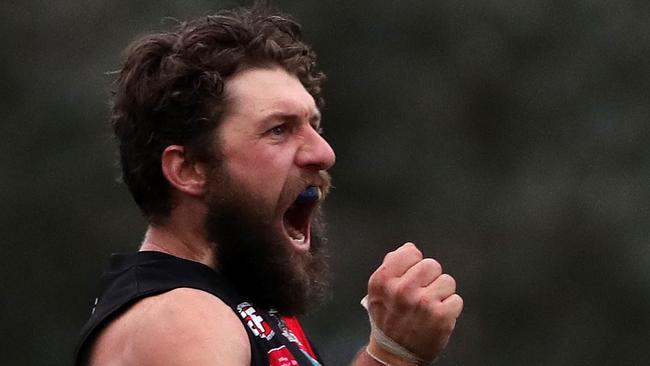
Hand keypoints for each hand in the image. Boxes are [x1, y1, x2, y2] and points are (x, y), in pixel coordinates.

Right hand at [365, 242, 462, 361]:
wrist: (394, 354)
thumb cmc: (388, 320)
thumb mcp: (378, 291)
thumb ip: (391, 265)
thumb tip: (410, 248)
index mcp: (383, 280)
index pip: (411, 252)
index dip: (414, 264)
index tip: (411, 277)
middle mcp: (402, 289)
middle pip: (432, 264)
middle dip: (430, 278)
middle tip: (422, 293)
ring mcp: (422, 303)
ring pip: (447, 281)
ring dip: (442, 293)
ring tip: (429, 306)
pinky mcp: (441, 317)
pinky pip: (457, 299)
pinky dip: (450, 308)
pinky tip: (437, 316)